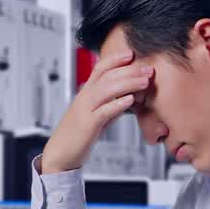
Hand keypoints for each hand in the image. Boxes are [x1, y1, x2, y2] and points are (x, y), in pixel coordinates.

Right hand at [40, 50, 152, 173]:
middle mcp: (84, 97)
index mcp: (86, 93)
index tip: (132, 54)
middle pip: (107, 76)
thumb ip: (110, 105)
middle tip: (149, 69)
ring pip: (107, 89)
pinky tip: (131, 100)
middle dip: (130, 70)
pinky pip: (103, 111)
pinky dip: (118, 104)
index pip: (100, 68)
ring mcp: (85, 110)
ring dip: (128, 83)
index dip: (115, 58)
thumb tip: (128, 98)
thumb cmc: (79, 135)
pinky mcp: (87, 124)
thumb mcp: (97, 116)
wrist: (60, 154)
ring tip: (145, 82)